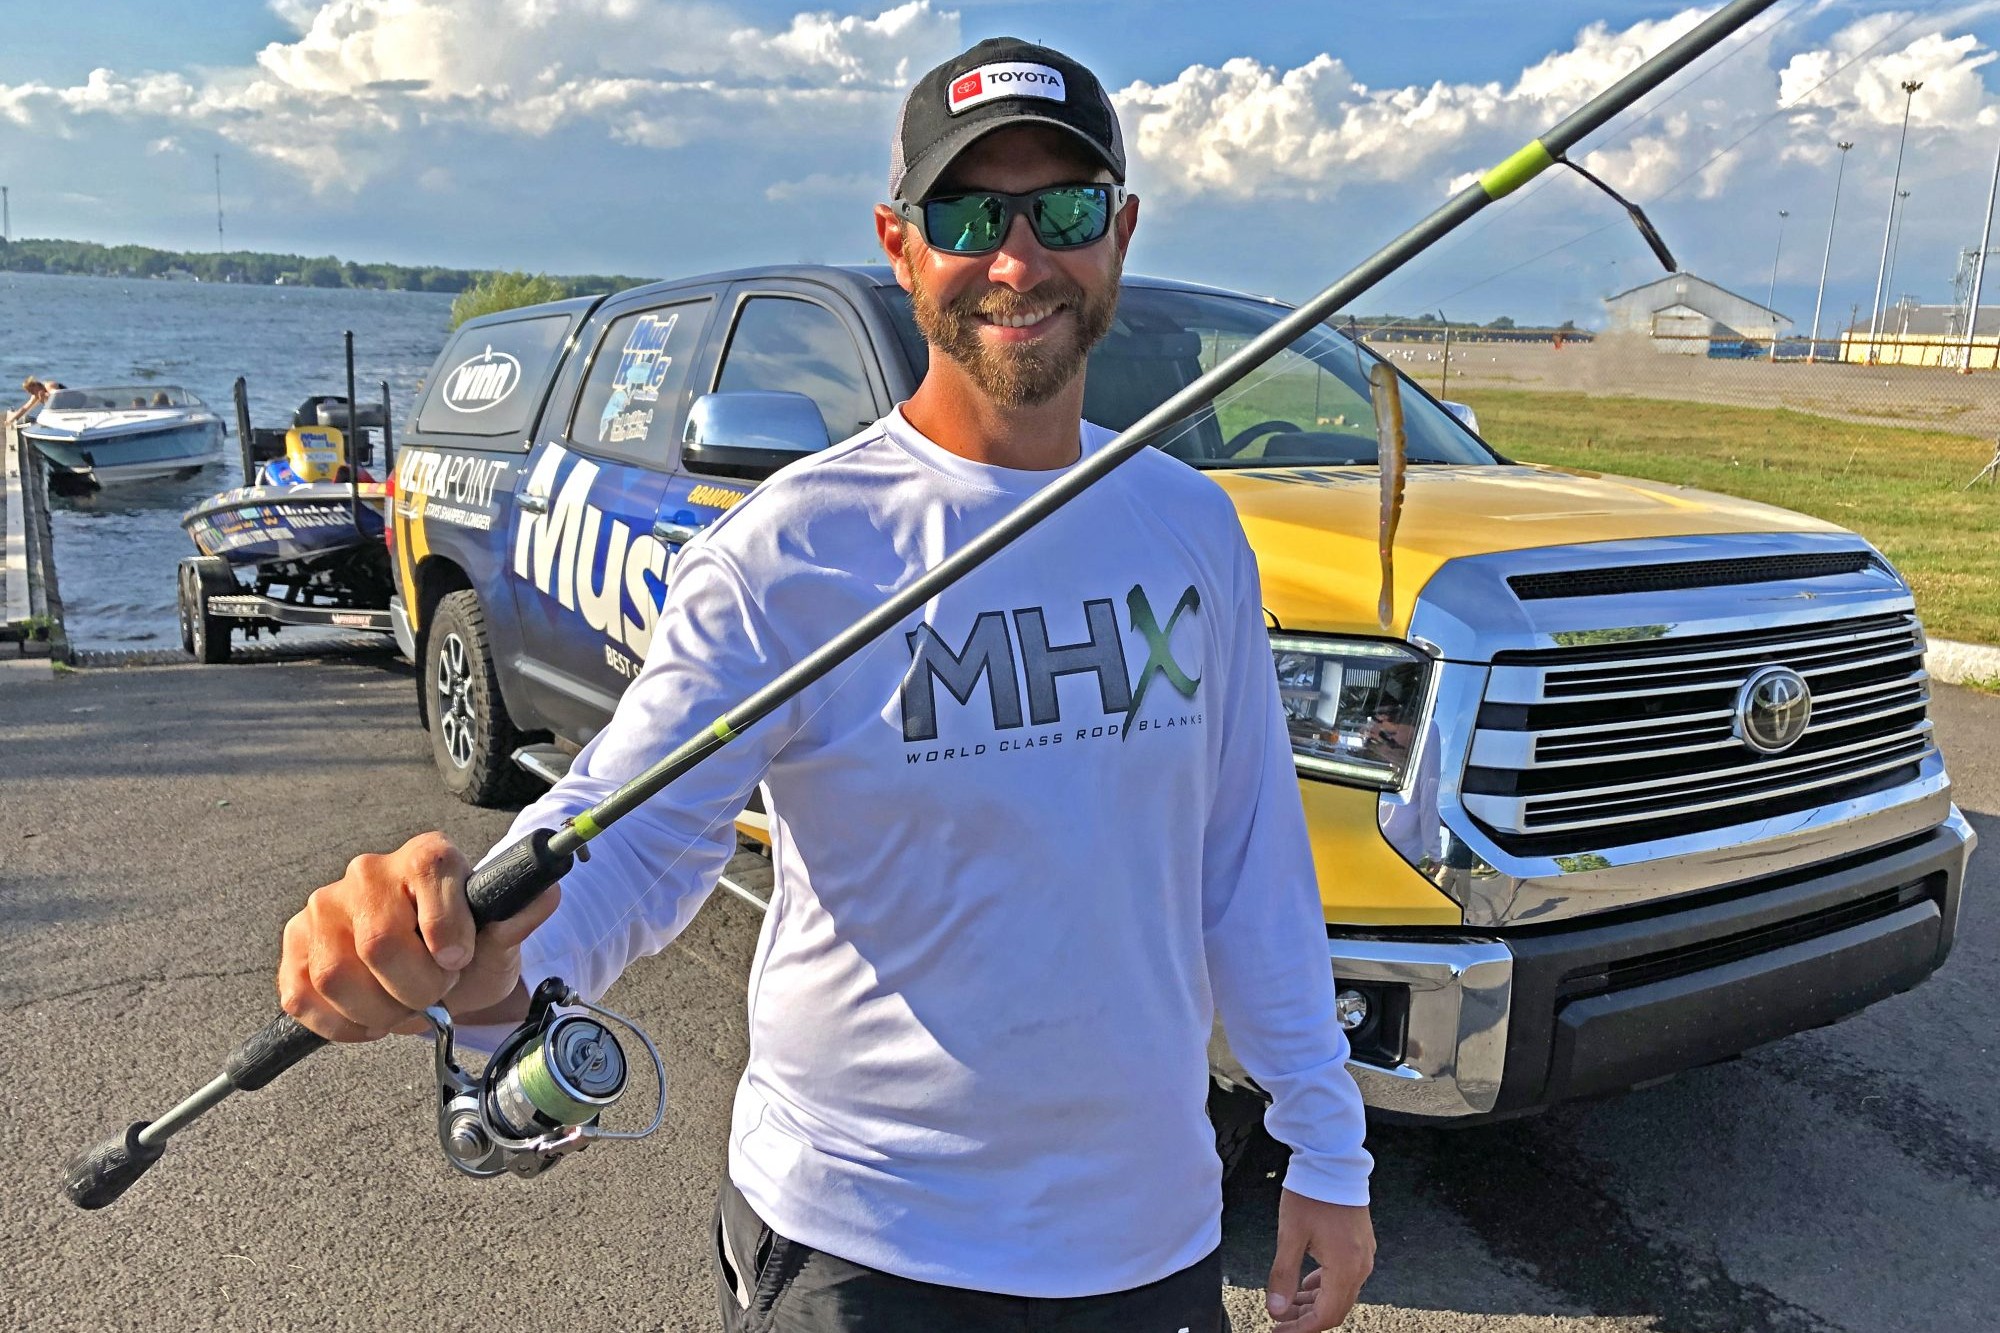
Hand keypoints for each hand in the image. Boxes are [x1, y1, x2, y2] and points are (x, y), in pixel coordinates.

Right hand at [277, 831, 559, 1040]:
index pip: (429, 877)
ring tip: (404, 1004)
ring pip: (336, 977)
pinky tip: (372, 1016)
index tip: (459, 958)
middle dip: (418, 987)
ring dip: (381, 1011)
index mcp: (426, 857)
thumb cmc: (469, 947)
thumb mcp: (502, 935)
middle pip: (379, 944)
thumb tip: (545, 893)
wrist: (440, 973)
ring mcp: (324, 909)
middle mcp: (368, 872)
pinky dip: (344, 1024)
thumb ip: (519, 917)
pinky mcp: (295, 948)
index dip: (447, 933)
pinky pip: (303, 997)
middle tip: (436, 991)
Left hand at [1265, 1189, 1373, 1329]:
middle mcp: (1361, 1267)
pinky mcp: (1362, 1246)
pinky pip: (1345, 1278)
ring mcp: (1364, 1256)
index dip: (1301, 1329)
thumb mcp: (1290, 1236)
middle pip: (1335, 1310)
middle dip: (1306, 1319)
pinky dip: (1324, 1287)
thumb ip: (1283, 1276)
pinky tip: (1305, 1284)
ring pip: (1340, 1295)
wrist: (1332, 1162)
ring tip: (1286, 1303)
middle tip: (1278, 1319)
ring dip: (1314, 1303)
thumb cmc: (1311, 1195)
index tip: (1278, 1329)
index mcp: (1345, 1268)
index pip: (1325, 1316)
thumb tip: (1275, 1309)